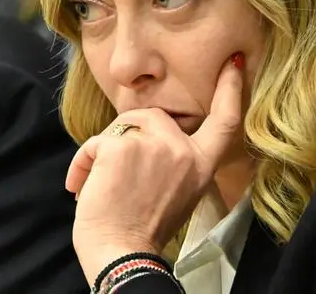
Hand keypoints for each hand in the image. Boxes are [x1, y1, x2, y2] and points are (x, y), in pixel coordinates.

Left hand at [66, 54, 244, 283]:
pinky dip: (83, 162)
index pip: (224, 121)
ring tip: (97, 185)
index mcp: (200, 165)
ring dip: (102, 152)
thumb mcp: (174, 191)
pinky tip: (82, 187)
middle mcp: (183, 151)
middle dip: (126, 134)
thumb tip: (147, 132)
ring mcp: (154, 144)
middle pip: (150, 117)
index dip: (230, 89)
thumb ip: (171, 158)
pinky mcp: (123, 143)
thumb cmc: (139, 228)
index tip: (233, 62)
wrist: (121, 252)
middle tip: (114, 171)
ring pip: (120, 126)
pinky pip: (96, 142)